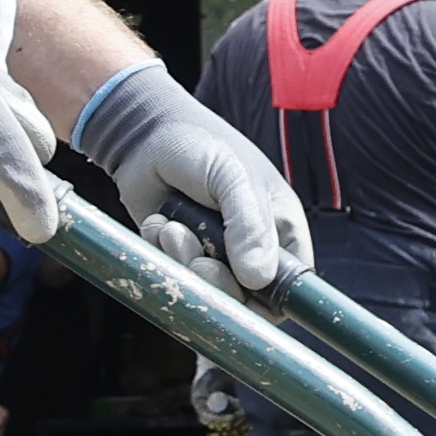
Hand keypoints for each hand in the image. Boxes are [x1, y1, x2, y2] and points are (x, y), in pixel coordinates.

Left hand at [70, 62, 311, 290]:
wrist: (143, 134)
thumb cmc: (201, 146)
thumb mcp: (235, 179)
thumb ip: (250, 226)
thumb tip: (256, 279)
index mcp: (281, 231)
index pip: (292, 286)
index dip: (273, 301)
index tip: (246, 293)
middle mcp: (251, 247)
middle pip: (246, 298)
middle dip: (218, 283)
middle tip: (198, 260)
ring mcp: (214, 252)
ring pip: (206, 289)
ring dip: (184, 262)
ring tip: (172, 228)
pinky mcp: (179, 253)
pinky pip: (173, 273)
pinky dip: (162, 253)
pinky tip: (160, 223)